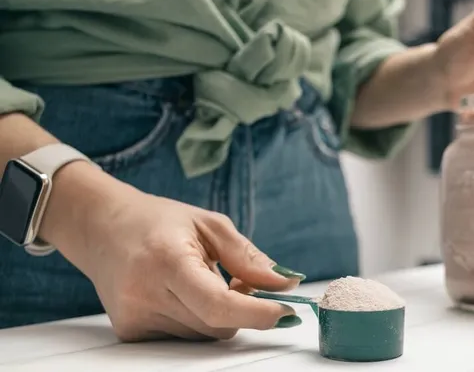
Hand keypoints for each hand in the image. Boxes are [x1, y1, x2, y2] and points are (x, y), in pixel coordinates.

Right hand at [64, 182, 303, 341]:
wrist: (101, 228)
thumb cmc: (159, 221)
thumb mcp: (210, 225)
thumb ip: (249, 258)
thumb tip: (287, 283)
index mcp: (166, 259)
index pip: (218, 304)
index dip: (256, 313)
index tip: (285, 311)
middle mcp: (145, 293)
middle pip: (217, 324)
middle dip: (242, 308)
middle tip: (241, 280)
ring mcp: (134, 317)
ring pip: (203, 335)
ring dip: (218, 314)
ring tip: (204, 279)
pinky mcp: (130, 331)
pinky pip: (183, 337)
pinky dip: (197, 319)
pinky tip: (183, 293)